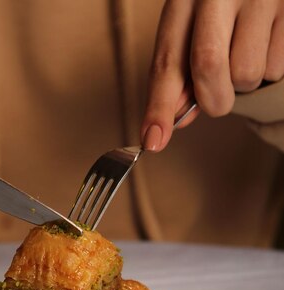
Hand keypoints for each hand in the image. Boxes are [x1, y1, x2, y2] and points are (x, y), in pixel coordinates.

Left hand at [141, 0, 283, 150]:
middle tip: (216, 98)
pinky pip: (276, 68)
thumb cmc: (219, 6)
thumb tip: (179, 120)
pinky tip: (264, 45)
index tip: (153, 141)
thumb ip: (181, 72)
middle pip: (209, 67)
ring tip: (243, 53)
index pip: (167, 63)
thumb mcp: (190, 28)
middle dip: (211, 99)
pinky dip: (269, 69)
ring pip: (247, 74)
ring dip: (243, 83)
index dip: (159, 107)